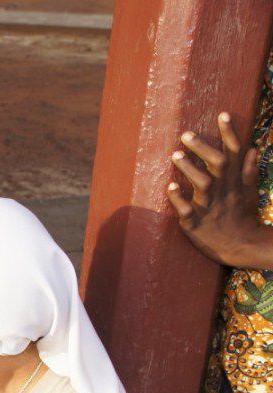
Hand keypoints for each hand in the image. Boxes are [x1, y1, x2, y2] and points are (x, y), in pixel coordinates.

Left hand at [167, 112, 260, 266]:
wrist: (242, 247)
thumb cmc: (242, 217)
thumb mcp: (249, 192)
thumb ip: (247, 170)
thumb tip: (253, 148)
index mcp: (234, 182)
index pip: (234, 153)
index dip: (230, 134)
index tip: (222, 114)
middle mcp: (223, 191)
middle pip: (217, 165)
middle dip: (203, 148)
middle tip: (186, 134)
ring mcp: (210, 207)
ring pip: (203, 184)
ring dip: (189, 169)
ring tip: (175, 155)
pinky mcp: (196, 223)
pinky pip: (188, 211)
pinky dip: (179, 200)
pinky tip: (170, 187)